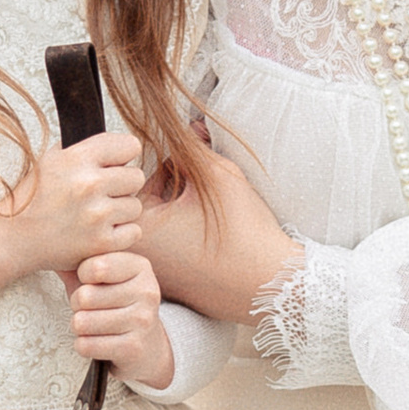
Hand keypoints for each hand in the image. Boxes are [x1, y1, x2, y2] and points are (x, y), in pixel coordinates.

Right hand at [0, 130, 146, 277]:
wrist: (14, 238)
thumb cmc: (33, 200)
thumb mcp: (51, 160)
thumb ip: (85, 150)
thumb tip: (116, 145)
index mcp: (77, 158)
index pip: (130, 145)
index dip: (122, 156)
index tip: (114, 165)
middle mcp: (88, 184)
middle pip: (136, 176)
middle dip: (123, 185)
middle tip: (103, 194)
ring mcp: (97, 215)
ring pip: (135, 205)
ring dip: (121, 211)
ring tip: (97, 215)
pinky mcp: (101, 242)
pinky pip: (133, 231)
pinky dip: (120, 234)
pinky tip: (100, 232)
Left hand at [69, 247, 171, 388]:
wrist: (144, 345)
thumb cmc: (113, 303)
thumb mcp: (101, 276)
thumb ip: (78, 258)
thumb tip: (51, 243)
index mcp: (140, 266)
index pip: (93, 267)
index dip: (81, 276)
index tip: (91, 281)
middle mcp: (147, 291)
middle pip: (84, 296)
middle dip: (77, 304)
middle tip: (90, 308)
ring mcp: (143, 321)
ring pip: (82, 322)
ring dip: (78, 326)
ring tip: (92, 324)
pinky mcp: (134, 348)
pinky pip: (86, 345)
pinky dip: (82, 345)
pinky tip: (95, 341)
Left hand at [136, 150, 297, 318]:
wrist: (270, 285)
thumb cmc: (243, 235)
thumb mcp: (216, 175)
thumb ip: (191, 144)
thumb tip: (181, 124)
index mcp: (139, 229)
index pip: (142, 178)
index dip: (177, 171)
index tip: (199, 183)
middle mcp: (138, 257)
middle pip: (148, 202)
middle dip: (176, 192)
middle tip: (208, 203)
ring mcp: (153, 273)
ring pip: (161, 224)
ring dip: (182, 214)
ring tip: (214, 223)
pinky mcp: (171, 285)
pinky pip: (170, 248)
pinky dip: (187, 239)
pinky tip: (212, 242)